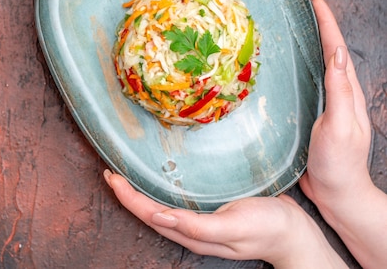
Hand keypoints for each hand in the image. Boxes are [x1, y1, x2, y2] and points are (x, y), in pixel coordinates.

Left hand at [104, 170, 345, 267]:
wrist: (295, 233)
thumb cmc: (268, 228)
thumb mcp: (235, 226)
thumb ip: (198, 226)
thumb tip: (161, 218)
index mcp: (192, 234)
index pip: (148, 214)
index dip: (127, 197)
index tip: (111, 177)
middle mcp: (190, 230)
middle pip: (148, 212)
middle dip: (127, 194)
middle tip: (110, 172)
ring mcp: (199, 222)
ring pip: (159, 207)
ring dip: (140, 192)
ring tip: (125, 174)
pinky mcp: (209, 212)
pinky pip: (176, 201)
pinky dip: (160, 189)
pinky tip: (159, 178)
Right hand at [299, 0, 386, 268]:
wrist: (336, 193)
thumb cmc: (339, 163)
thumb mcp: (340, 126)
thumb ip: (339, 91)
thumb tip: (337, 53)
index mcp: (346, 93)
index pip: (337, 49)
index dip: (328, 24)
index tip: (316, 0)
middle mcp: (337, 94)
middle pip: (329, 52)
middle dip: (319, 26)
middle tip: (303, 5)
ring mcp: (324, 105)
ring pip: (316, 67)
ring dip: (308, 44)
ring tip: (292, 26)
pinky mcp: (310, 116)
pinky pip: (304, 85)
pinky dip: (296, 69)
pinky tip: (282, 68)